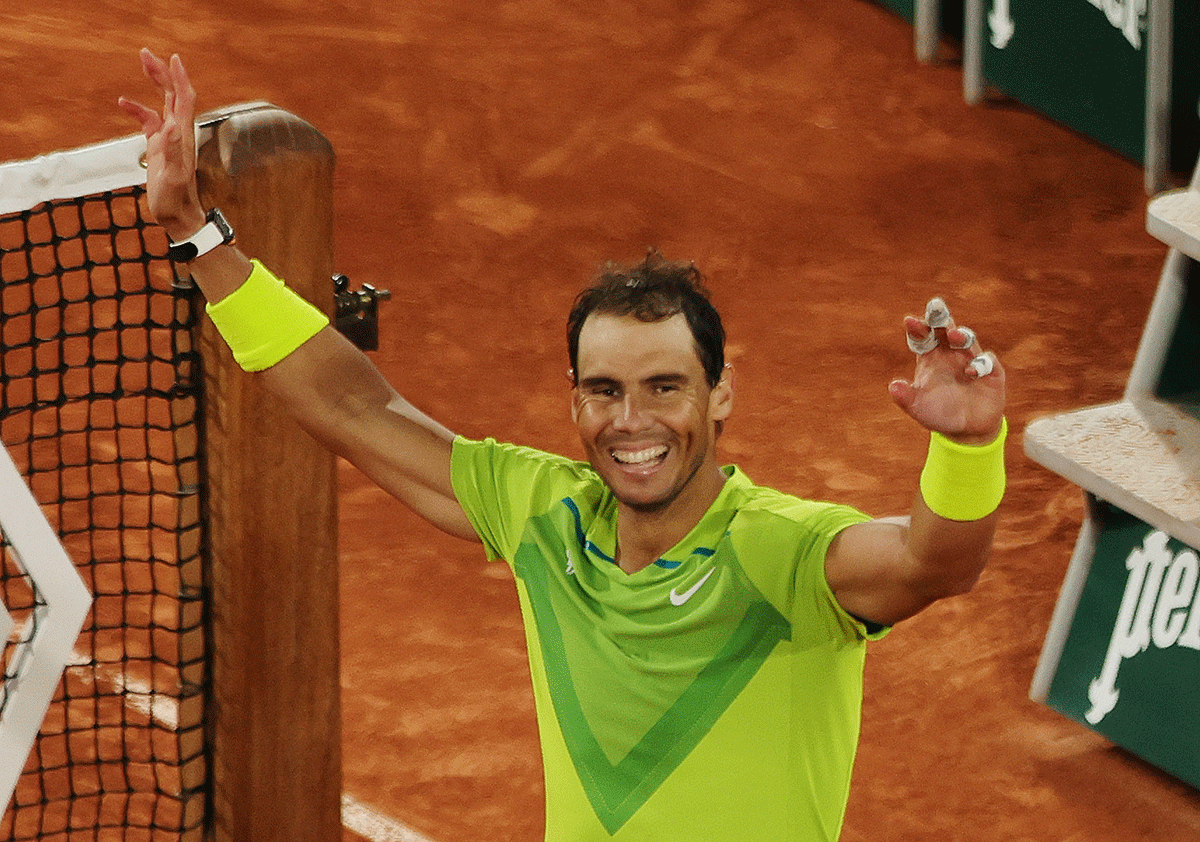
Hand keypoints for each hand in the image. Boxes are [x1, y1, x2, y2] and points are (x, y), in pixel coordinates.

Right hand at [118, 49, 204, 239]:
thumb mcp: (174, 176)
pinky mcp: (158, 146)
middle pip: (173, 95)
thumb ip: (173, 152)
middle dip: (162, 73)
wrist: (178, 215)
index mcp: (182, 136)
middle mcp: (178, 133)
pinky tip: (123, 104)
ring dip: (154, 83)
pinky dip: (137, 110)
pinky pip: (148, 121)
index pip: (184, 99)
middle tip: (146, 54)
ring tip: (143, 63)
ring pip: (163, 103)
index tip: (173, 59)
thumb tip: (173, 128)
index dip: (180, 79)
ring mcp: (168, 138)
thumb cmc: (176, 199)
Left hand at [888, 298, 1005, 444]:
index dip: (917, 328)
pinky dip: (980, 364)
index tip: (909, 321)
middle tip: (935, 306)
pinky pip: (987, 362)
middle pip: (945, 330)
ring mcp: (971, 360)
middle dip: (941, 318)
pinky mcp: (991, 373)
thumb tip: (893, 387)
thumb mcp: (918, 408)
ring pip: (968, 340)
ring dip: (961, 336)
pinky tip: (970, 371)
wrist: (966, 430)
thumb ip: (906, 398)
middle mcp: (950, 354)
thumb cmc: (938, 413)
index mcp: (930, 357)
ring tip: (953, 335)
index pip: (922, 337)